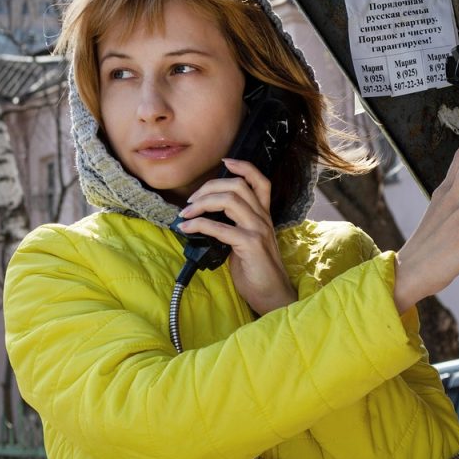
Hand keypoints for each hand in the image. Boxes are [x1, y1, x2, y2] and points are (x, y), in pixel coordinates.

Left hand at [175, 158, 296, 314]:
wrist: (272, 295)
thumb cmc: (256, 271)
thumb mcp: (246, 243)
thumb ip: (233, 227)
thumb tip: (205, 219)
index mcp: (263, 215)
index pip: (260, 181)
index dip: (243, 167)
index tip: (225, 162)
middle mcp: (263, 218)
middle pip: (238, 186)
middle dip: (209, 187)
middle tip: (191, 201)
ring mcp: (258, 230)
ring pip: (229, 200)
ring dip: (202, 203)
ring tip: (186, 214)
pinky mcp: (251, 245)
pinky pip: (221, 228)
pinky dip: (199, 224)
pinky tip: (187, 228)